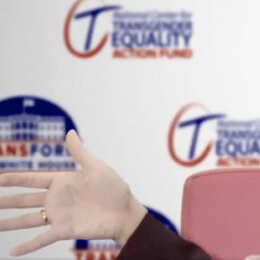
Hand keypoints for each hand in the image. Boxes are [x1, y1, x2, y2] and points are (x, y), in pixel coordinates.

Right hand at [0, 130, 147, 256]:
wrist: (125, 212)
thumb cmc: (114, 188)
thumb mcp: (97, 168)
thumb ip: (80, 153)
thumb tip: (70, 132)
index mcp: (62, 182)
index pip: (31, 179)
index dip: (13, 179)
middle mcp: (56, 199)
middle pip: (24, 200)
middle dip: (6, 201)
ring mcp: (59, 216)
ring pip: (28, 220)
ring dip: (10, 223)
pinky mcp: (64, 230)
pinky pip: (42, 239)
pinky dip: (27, 246)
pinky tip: (13, 251)